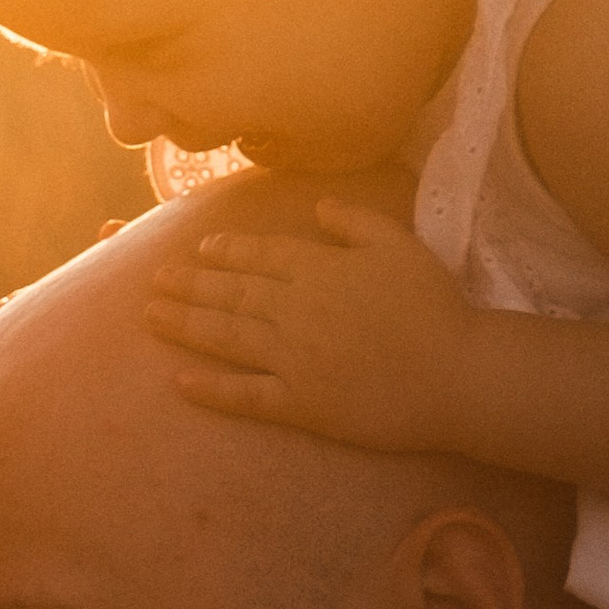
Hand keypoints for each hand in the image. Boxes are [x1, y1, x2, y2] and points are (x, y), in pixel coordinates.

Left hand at [148, 202, 484, 453]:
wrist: (457, 374)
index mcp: (320, 270)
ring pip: (226, 337)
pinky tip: (180, 383)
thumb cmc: (435, 307)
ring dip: (185, 326)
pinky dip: (211, 390)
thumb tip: (317, 205)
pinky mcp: (300, 402)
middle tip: (154, 280)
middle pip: (231, 293)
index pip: (260, 256)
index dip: (225, 252)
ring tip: (151, 316)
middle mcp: (296, 310)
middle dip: (189, 285)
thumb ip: (355, 221)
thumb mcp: (400, 245)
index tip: (198, 250)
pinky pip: (245, 395)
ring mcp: (294, 358)